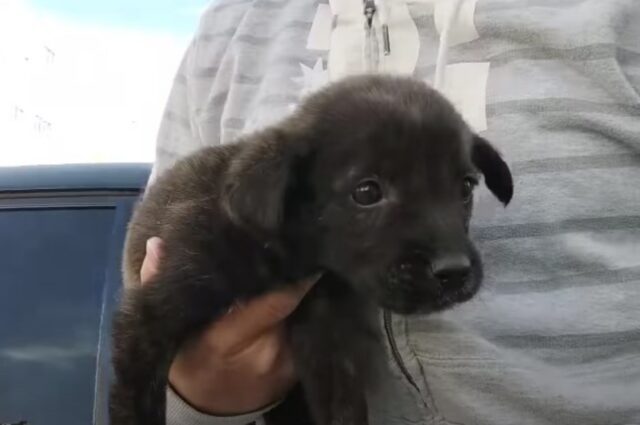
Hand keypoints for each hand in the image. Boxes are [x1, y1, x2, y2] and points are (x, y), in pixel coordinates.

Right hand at [140, 237, 317, 414]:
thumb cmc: (188, 364)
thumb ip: (158, 283)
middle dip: (291, 276)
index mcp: (226, 340)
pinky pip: (306, 331)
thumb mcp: (169, 329)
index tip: (294, 246)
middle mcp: (264, 352)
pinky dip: (302, 313)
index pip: (273, 301)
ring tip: (296, 268)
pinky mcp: (299, 371)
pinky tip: (298, 299)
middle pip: (290, 303)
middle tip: (291, 247)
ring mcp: (286, 365)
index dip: (289, 275)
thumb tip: (157, 243)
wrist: (211, 411)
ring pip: (302, 314)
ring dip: (300, 294)